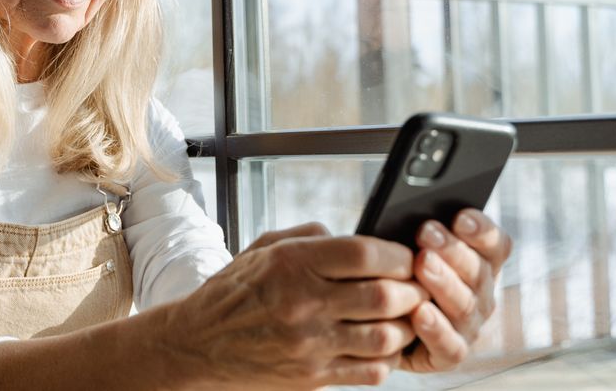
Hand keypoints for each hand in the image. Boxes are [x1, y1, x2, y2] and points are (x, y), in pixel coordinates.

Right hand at [159, 222, 429, 389]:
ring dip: (404, 327)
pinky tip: (383, 346)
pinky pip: (370, 370)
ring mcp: (309, 343)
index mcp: (292, 263)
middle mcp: (303, 302)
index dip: (398, 254)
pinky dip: (387, 358)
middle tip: (417, 287)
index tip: (406, 258)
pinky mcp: (312, 377)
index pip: (365, 253)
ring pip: (385, 336)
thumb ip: (312, 238)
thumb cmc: (233, 292)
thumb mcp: (264, 248)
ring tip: (403, 318)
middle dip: (412, 290)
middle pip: (384, 295)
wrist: (198, 342)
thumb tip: (358, 239)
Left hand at [401, 208, 512, 372]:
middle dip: (452, 249)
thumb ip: (419, 233)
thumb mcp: (405, 247)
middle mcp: (481, 295)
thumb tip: (411, 210)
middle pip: (478, 271)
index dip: (481, 230)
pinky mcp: (450, 354)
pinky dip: (436, 329)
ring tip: (421, 264)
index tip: (460, 216)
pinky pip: (450, 345)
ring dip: (443, 283)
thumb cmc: (395, 274)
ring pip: (465, 305)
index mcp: (480, 264)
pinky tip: (419, 312)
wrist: (376, 324)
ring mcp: (469, 326)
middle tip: (426, 232)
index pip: (495, 244)